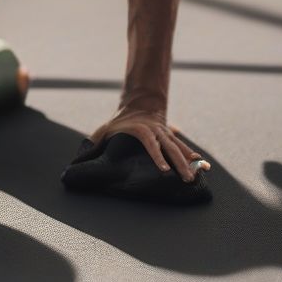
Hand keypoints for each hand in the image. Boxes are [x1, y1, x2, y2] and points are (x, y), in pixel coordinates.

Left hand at [87, 106, 210, 183]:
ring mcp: (166, 133)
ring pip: (180, 147)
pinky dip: (193, 155)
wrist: (140, 103)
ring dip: (189, 161)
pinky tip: (203, 165)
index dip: (157, 157)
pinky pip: (184, 146)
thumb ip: (94, 141)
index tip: (164, 170)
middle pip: (170, 148)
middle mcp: (157, 132)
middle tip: (186, 178)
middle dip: (180, 164)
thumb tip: (79, 158)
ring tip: (200, 173)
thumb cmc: (120, 120)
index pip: (151, 145)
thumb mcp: (106, 128)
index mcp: (142, 130)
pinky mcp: (172, 136)